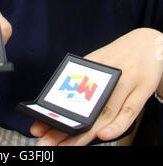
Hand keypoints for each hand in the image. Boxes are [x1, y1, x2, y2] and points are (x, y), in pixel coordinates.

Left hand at [30, 28, 162, 145]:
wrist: (150, 42)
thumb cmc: (121, 55)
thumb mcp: (100, 60)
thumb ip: (86, 79)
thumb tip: (63, 99)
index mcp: (94, 66)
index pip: (69, 93)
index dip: (54, 112)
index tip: (37, 126)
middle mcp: (109, 74)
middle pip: (85, 107)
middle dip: (64, 128)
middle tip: (46, 142)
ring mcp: (126, 82)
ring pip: (105, 112)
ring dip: (86, 133)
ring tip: (68, 146)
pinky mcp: (142, 90)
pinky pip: (130, 111)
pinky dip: (117, 125)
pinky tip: (103, 136)